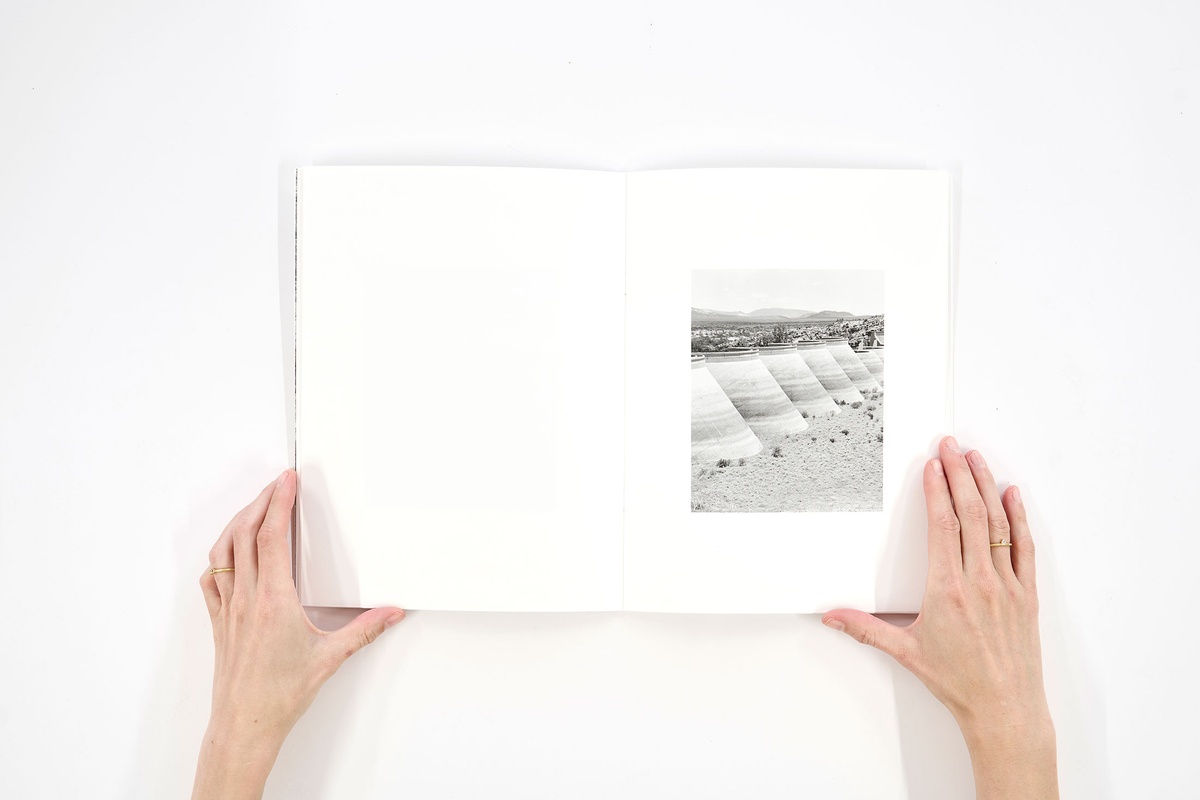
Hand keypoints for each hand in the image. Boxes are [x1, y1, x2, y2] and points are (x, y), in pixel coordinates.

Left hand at [193, 470, 404, 799]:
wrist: (245, 725)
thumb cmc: (281, 695)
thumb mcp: (331, 658)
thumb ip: (365, 630)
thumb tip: (391, 611)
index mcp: (274, 600)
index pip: (272, 537)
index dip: (278, 503)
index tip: (287, 482)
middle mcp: (247, 598)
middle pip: (245, 534)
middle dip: (260, 502)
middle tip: (276, 484)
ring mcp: (229, 609)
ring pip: (224, 552)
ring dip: (237, 523)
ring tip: (253, 507)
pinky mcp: (220, 622)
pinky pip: (212, 580)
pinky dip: (219, 557)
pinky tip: (227, 555)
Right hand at [823, 437, 1056, 799]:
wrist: (1005, 709)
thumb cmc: (959, 683)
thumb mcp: (906, 653)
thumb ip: (865, 629)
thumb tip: (831, 617)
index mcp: (948, 590)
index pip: (942, 526)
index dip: (937, 490)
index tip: (933, 465)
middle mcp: (980, 581)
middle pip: (970, 513)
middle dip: (960, 474)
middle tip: (952, 446)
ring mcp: (1007, 585)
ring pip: (997, 523)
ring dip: (986, 486)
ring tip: (977, 459)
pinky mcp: (1027, 595)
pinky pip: (1024, 546)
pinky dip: (1019, 517)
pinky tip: (1012, 495)